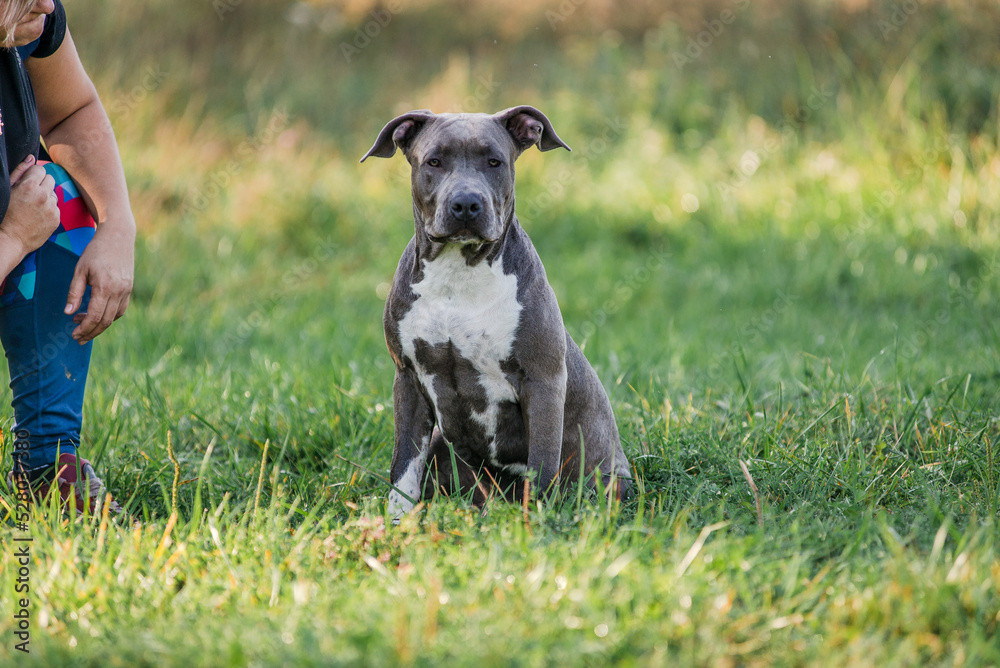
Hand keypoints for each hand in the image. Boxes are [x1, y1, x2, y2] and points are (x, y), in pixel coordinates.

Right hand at [0, 155, 59, 254]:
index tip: (27, 182)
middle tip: (30, 193)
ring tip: (33, 205)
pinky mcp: (57, 219)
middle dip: (41, 183)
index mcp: (29, 186)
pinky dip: (49, 209)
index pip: (40, 169)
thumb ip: (19, 171)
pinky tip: (37, 215)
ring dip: (46, 196)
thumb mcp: (7, 189)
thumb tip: (32, 158)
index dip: (33, 175)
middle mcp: (43, 196)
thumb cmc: (5, 213)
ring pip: (54, 194)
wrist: (11, 238)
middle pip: (50, 179)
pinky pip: (56, 207)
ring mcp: (52, 208)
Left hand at [64, 219, 134, 342]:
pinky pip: (120, 309)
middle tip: (78, 338)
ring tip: (83, 325)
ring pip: (114, 317)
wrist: (118, 237)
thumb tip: (69, 313)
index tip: (74, 334)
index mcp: (105, 287)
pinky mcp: (129, 289)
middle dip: (91, 332)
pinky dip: (108, 316)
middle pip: (105, 321)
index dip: (84, 329)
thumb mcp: (80, 270)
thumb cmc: (95, 251)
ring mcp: (126, 291)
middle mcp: (119, 292)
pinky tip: (97, 314)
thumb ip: (75, 292)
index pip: (94, 316)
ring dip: (99, 325)